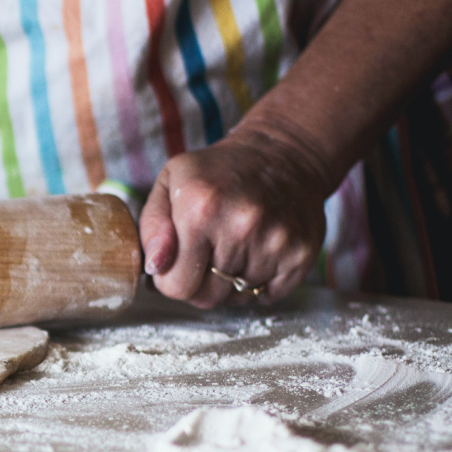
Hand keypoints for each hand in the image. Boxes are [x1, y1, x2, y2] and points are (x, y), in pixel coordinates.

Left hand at [138, 123, 330, 308]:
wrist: (282, 154)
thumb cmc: (217, 173)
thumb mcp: (169, 184)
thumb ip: (151, 228)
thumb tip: (155, 267)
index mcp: (200, 210)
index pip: (177, 286)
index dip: (172, 279)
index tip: (180, 261)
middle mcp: (241, 226)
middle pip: (207, 297)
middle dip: (201, 283)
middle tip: (208, 253)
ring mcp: (276, 242)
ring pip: (238, 298)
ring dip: (231, 281)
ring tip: (236, 245)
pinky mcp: (301, 254)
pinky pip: (268, 295)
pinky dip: (260, 282)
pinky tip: (258, 251)